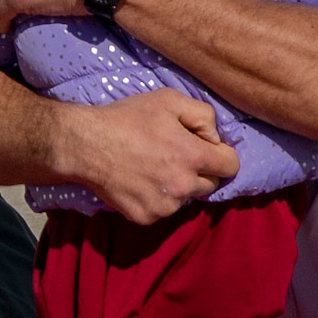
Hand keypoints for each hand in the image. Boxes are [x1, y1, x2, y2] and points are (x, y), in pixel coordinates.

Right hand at [60, 88, 238, 222]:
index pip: (231, 166)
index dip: (221, 154)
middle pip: (211, 185)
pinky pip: (163, 209)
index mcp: (193, 157)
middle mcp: (183, 186)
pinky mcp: (145, 217)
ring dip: (178, 186)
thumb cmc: (128, 118)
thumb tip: (216, 138)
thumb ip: (204, 116)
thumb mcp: (170, 100)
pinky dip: (157, 198)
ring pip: (186, 198)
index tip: (205, 148)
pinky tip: (140, 180)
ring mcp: (164, 206)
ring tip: (153, 166)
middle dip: (200, 171)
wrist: (86, 145)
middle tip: (175, 155)